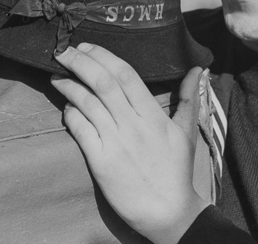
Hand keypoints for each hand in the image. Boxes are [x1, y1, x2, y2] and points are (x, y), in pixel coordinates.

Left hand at [52, 44, 209, 243]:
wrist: (167, 211)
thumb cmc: (176, 169)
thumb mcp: (186, 130)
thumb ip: (189, 97)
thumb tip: (199, 70)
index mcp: (153, 114)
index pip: (125, 74)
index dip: (103, 56)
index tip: (87, 46)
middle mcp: (132, 124)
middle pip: (103, 83)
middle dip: (80, 62)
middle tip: (64, 51)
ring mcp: (115, 143)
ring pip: (87, 104)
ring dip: (69, 86)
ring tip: (57, 76)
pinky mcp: (100, 162)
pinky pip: (80, 131)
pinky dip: (70, 114)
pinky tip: (66, 107)